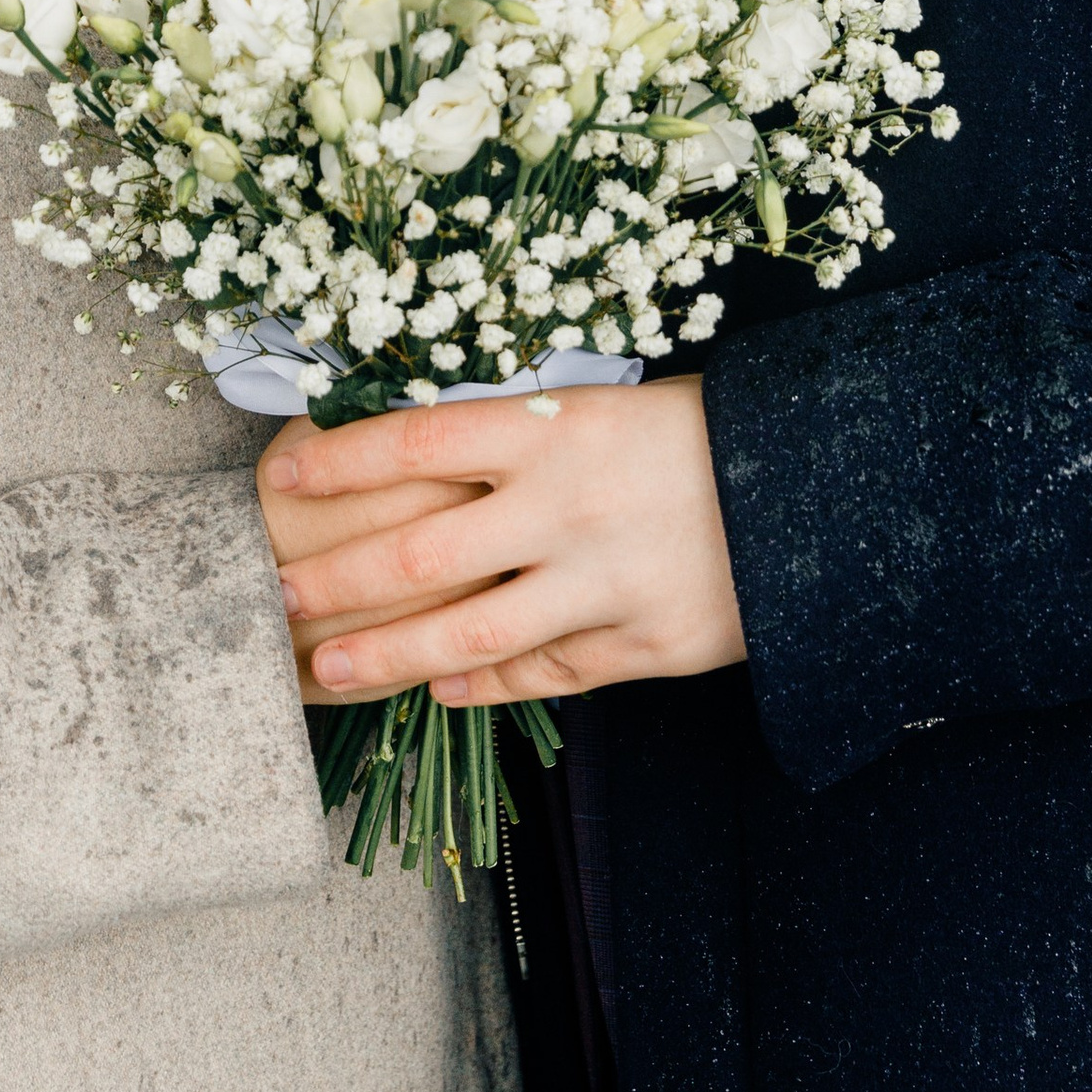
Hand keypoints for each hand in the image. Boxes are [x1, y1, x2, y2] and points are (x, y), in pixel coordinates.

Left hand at [258, 377, 745, 706]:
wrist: (819, 489)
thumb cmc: (692, 433)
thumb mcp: (599, 406)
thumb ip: (513, 440)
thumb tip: (407, 462)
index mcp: (555, 428)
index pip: (419, 439)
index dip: (341, 461)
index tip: (279, 479)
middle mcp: (568, 506)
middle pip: (423, 551)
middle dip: (337, 579)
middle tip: (271, 598)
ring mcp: (604, 583)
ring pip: (471, 632)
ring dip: (388, 654)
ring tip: (327, 667)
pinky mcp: (644, 645)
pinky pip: (543, 673)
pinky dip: (483, 683)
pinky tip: (438, 685)